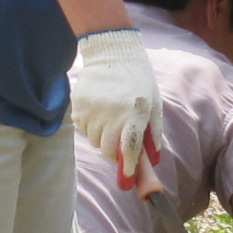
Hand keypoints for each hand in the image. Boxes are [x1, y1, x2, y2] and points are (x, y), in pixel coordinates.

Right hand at [73, 29, 164, 190]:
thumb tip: (152, 160)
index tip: (128, 180)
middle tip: (121, 147)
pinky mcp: (78, 106)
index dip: (129, 167)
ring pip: (96, 141)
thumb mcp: (154, 104)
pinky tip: (100, 111)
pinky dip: (91, 127)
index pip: (130, 148)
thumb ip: (153, 132)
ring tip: (112, 119)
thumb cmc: (139, 80)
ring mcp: (92, 110)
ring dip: (104, 138)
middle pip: (109, 150)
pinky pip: (83, 129)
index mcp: (135, 113)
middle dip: (116, 154)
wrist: (113, 53)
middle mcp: (112, 113)